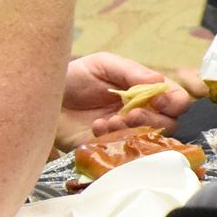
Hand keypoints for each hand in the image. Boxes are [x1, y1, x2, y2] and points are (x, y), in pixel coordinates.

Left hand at [59, 53, 192, 148]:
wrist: (40, 96)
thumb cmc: (74, 77)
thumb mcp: (103, 64)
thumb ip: (132, 72)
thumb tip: (160, 82)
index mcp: (146, 92)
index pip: (176, 100)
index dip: (174, 102)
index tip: (157, 100)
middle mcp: (142, 113)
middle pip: (170, 123)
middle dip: (153, 119)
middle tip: (131, 113)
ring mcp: (127, 132)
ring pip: (150, 139)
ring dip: (134, 130)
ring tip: (110, 120)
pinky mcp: (109, 148)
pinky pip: (124, 151)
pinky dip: (113, 139)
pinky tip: (97, 127)